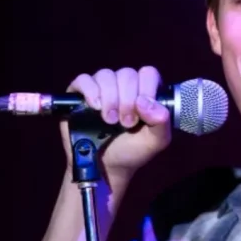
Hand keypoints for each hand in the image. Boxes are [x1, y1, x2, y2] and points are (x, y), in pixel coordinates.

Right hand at [60, 66, 171, 190]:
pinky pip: (83, 79)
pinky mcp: (79, 94)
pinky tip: (94, 106)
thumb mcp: (156, 141)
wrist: (106, 167)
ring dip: (109, 98)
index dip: (146, 88)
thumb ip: (161, 121)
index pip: (148, 73)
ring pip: (106, 75)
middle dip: (127, 99)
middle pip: (126, 74)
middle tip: (126, 123)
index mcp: (144, 92)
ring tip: (109, 121)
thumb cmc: (133, 151)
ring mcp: (101, 88)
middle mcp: (123, 86)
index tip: (141, 111)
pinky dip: (90, 90)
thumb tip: (145, 101)